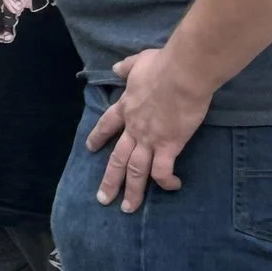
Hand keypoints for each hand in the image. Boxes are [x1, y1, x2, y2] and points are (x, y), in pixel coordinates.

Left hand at [85, 45, 215, 212]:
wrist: (182, 73)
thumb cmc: (162, 65)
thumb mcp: (138, 62)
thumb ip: (127, 67)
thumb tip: (117, 67)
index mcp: (126, 107)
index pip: (106, 125)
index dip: (97, 137)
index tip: (89, 148)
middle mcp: (134, 128)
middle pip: (117, 158)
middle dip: (109, 180)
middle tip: (103, 198)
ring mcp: (150, 139)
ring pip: (135, 170)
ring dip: (131, 191)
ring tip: (126, 208)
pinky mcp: (169, 145)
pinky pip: (163, 170)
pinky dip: (165, 181)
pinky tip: (171, 187)